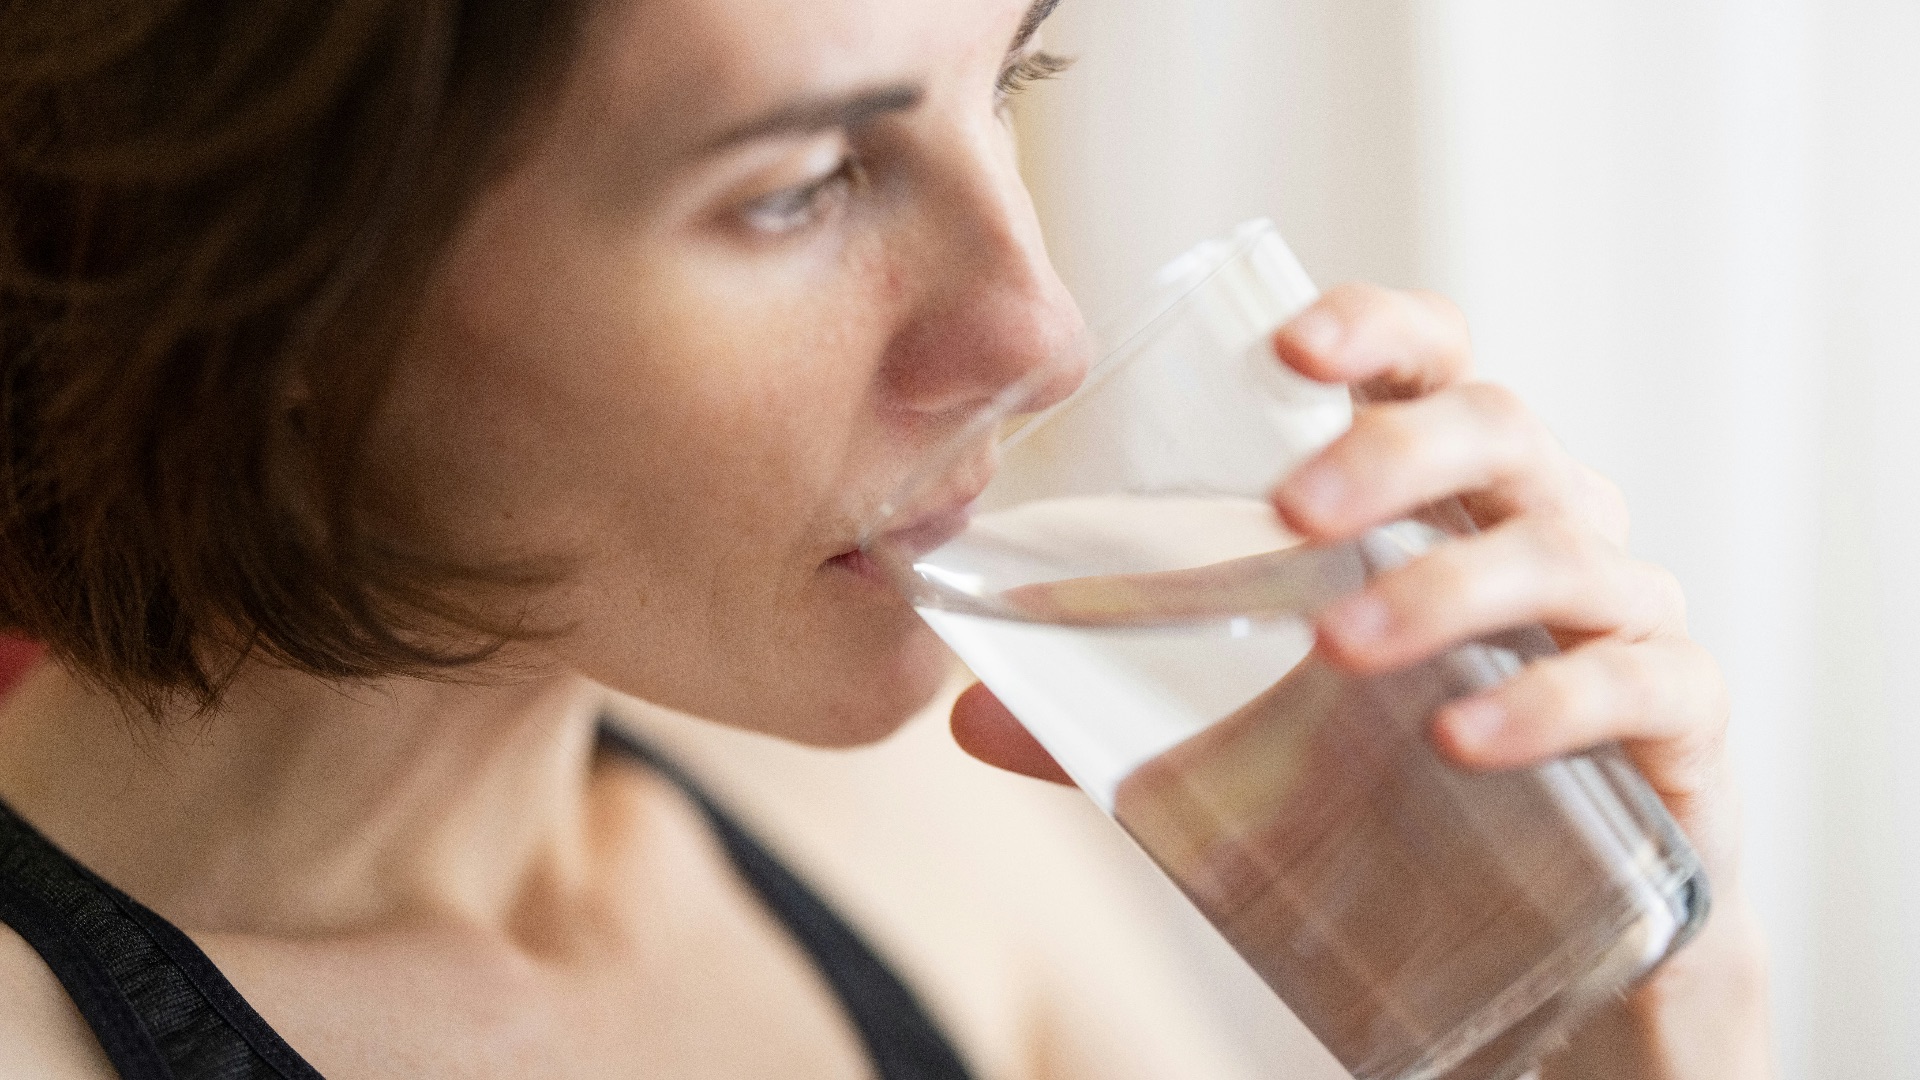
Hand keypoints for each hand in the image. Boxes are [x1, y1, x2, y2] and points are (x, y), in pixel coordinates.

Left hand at [952, 283, 1771, 1077]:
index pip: (1429, 365)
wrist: (1557, 946)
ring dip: (1450, 584)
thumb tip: (968, 714)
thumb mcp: (1258, 748)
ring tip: (1341, 644)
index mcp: (1446, 502)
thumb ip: (1126, 721)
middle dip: (1396, 452)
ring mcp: (1623, 619)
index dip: (1374, 328)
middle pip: (1502, 429)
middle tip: (1292, 511)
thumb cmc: (1403, 799)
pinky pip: (1639, 684)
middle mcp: (1546, 530)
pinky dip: (1548, 700)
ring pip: (1564, 551)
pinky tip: (1459, 736)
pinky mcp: (1680, 727)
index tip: (1289, 343)